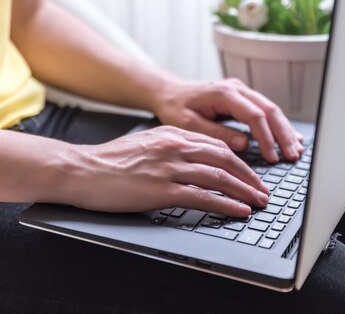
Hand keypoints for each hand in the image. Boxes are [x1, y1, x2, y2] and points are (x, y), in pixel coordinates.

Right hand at [60, 126, 269, 217]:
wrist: (81, 170)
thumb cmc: (108, 161)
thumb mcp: (143, 144)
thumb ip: (168, 147)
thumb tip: (189, 159)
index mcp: (171, 134)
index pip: (215, 145)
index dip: (238, 161)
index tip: (249, 173)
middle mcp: (174, 147)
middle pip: (225, 159)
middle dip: (249, 176)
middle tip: (263, 189)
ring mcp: (169, 168)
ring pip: (219, 177)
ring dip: (244, 191)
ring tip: (258, 202)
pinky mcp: (162, 189)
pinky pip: (204, 197)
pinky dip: (226, 204)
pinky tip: (238, 210)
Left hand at [153, 78, 303, 162]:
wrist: (169, 93)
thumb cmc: (175, 107)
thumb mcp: (189, 124)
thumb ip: (216, 134)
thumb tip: (243, 144)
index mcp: (224, 94)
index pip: (254, 115)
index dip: (266, 137)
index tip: (272, 156)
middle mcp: (236, 89)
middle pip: (269, 110)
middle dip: (283, 134)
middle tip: (292, 155)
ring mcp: (241, 91)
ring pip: (270, 109)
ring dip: (284, 130)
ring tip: (295, 150)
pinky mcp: (242, 98)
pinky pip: (264, 111)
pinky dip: (277, 125)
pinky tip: (288, 138)